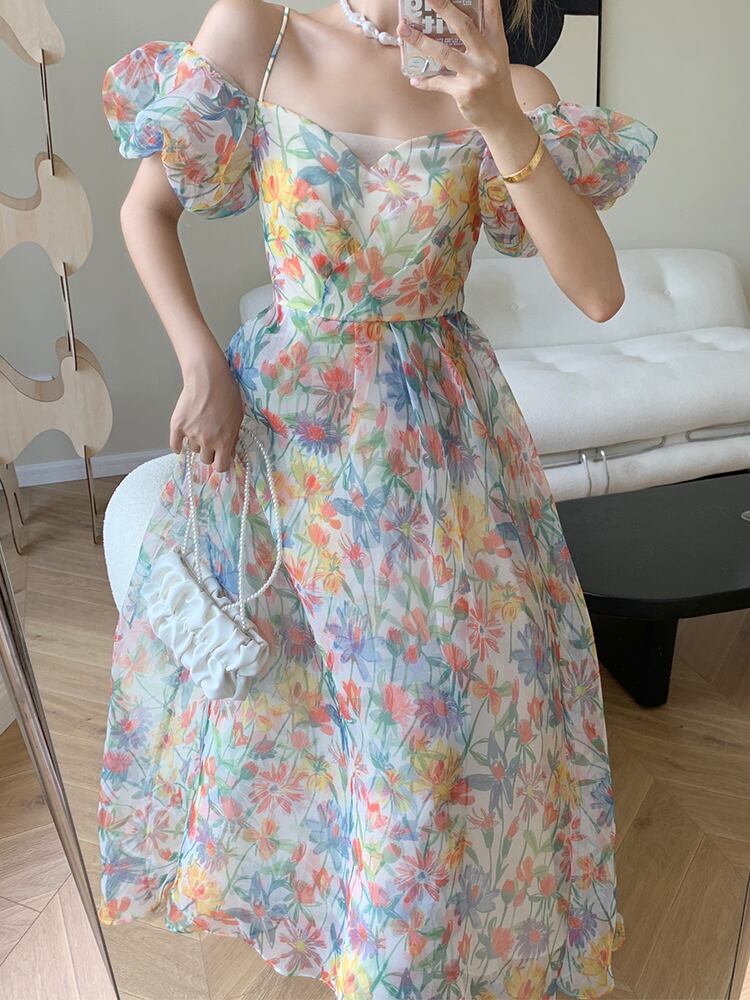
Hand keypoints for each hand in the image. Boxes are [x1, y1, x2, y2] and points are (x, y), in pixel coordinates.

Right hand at [169, 351, 244, 473]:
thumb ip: (232, 438)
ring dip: (196, 443)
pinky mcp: (177, 426)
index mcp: (224, 442)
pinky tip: (180, 443)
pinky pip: (175, 444)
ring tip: (200, 428)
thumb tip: (229, 453)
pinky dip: (177, 445)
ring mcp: (191, 434)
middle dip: (209, 452)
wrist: (208, 378)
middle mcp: (207, 441)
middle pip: (205, 459)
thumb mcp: (237, 419)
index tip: (220, 459)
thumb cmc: (227, 395)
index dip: (221, 463)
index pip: (221, 467)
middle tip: (210, 440)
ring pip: (193, 449)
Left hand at [397, 0, 521, 133]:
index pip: (491, 12)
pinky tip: (414, 79)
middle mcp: (488, 56)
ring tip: (403, 30)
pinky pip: (439, 83)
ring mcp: (476, 75)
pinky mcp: (464, 92)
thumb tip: (456, 20)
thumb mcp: (495, 58)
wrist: (502, 118)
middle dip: (445, 8)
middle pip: (464, 27)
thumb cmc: (495, 84)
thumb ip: (482, 39)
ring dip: (421, 40)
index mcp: (497, 43)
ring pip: (445, 53)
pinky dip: (425, 81)